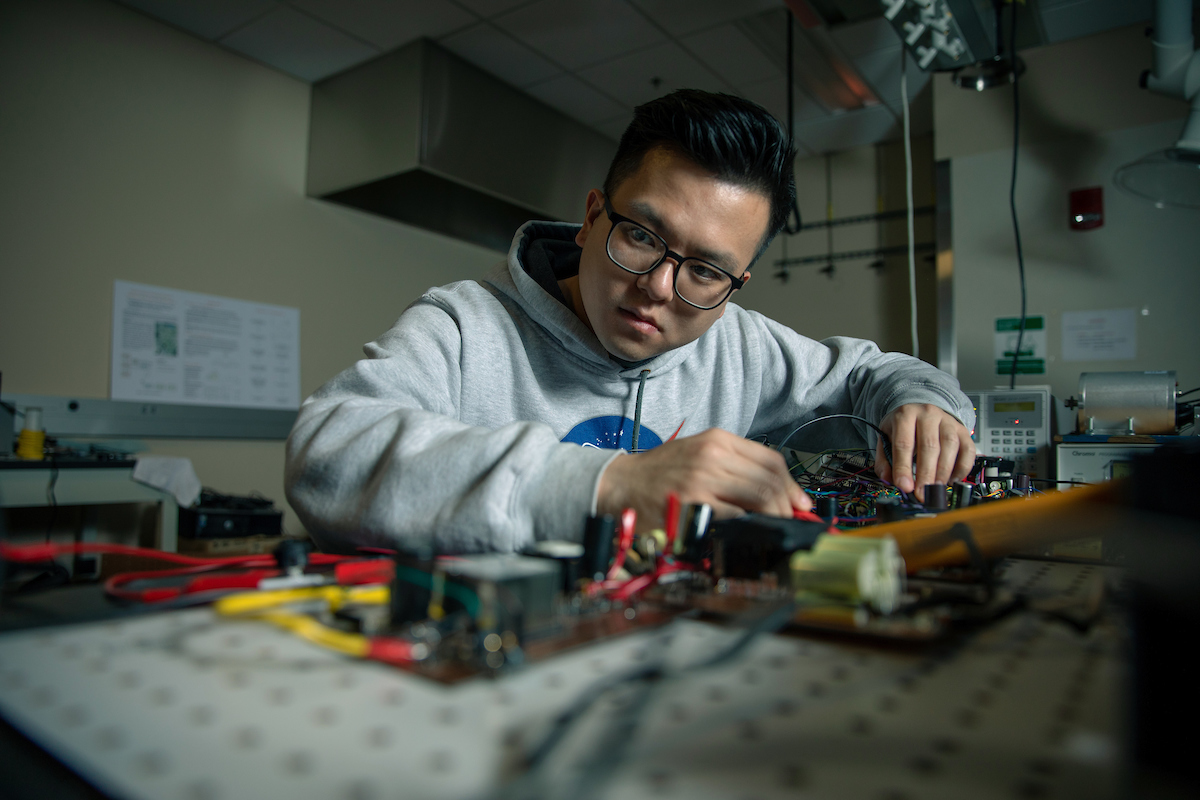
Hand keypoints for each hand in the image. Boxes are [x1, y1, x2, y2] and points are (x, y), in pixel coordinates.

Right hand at [597, 428, 811, 531]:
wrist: (620, 484)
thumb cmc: (661, 473)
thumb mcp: (699, 453)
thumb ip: (734, 465)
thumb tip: (775, 490)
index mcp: (717, 440)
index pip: (771, 459)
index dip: (792, 484)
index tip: (800, 502)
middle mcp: (713, 455)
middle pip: (770, 480)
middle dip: (789, 505)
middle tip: (793, 520)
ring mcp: (703, 479)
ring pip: (760, 497)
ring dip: (776, 516)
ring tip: (776, 528)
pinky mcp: (694, 503)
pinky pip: (737, 515)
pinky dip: (751, 525)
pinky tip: (752, 533)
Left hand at [875, 404, 975, 499]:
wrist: (921, 410)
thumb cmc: (904, 428)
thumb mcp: (886, 438)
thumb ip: (884, 460)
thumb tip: (889, 480)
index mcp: (905, 415)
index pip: (904, 443)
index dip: (903, 467)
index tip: (904, 487)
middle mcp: (928, 414)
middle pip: (929, 446)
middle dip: (925, 474)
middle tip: (922, 493)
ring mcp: (948, 421)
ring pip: (950, 446)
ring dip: (943, 471)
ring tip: (935, 488)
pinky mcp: (963, 430)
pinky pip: (968, 450)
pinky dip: (962, 468)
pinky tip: (952, 480)